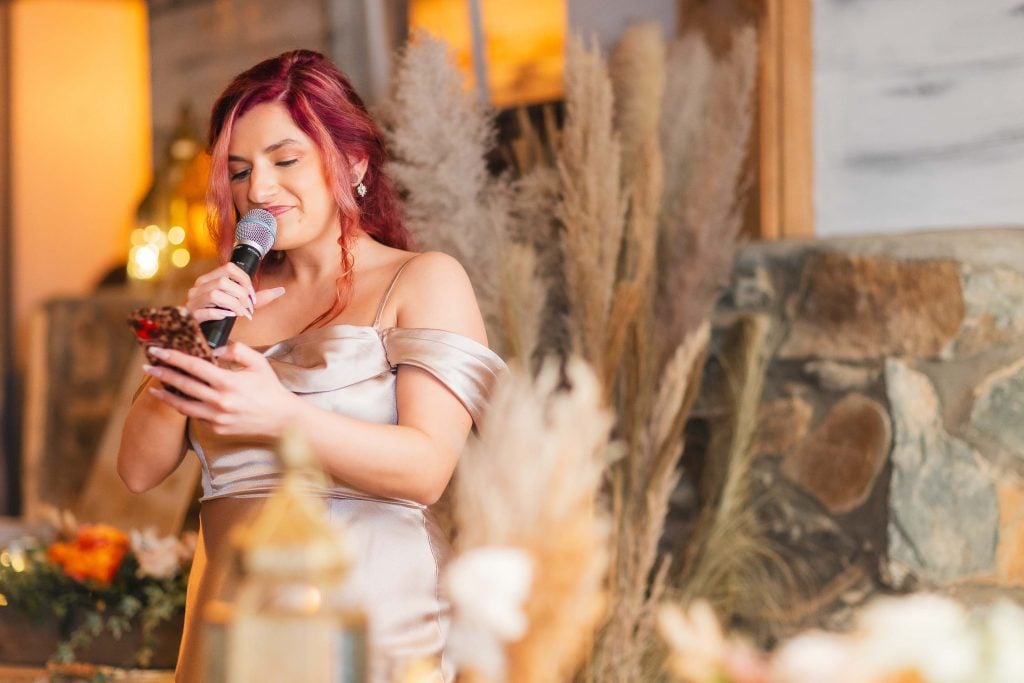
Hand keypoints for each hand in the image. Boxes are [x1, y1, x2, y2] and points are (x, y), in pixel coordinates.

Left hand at [142, 342, 299, 437]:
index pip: (195, 366)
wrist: (282, 420)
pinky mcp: (216, 429)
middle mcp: (220, 402)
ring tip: (153, 386)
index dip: (174, 357)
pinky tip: (177, 398)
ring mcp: (216, 418)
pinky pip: (195, 415)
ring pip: (183, 405)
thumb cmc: (270, 388)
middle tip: (147, 366)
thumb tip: (214, 348)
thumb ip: (237, 350)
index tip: (158, 350)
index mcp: (229, 382)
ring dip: (166, 394)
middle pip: (183, 385)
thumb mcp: (258, 363)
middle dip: (163, 374)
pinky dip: (184, 406)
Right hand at [185, 263, 285, 322]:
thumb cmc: (220, 319)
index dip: (245, 280)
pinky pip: (206, 310)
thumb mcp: (240, 306)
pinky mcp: (190, 315)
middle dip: (242, 295)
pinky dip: (221, 314)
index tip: (253, 295)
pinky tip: (228, 317)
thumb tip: (281, 290)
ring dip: (234, 304)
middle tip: (249, 309)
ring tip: (241, 314)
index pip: (229, 267)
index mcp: (209, 280)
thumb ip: (259, 299)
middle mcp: (198, 287)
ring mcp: (192, 301)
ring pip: (215, 294)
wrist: (200, 336)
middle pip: (224, 281)